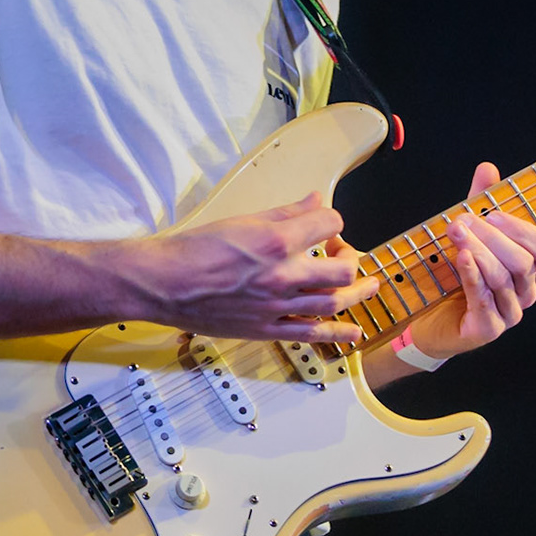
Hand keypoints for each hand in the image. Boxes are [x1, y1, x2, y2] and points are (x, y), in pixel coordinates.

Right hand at [133, 193, 379, 343]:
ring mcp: (276, 306)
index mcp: (276, 240)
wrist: (166, 283)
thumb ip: (285, 213)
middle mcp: (282, 275)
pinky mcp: (267, 329)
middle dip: (350, 259)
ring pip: (334, 303)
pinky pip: (311, 334)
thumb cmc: (195, 249)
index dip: (332, 220)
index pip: (328, 223)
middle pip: (341, 269)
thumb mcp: (243, 219)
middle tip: (344, 255)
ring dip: (357, 294)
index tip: (325, 224)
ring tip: (369, 287)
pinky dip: (337, 334)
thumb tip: (314, 200)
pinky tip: (353, 332)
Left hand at [403, 162, 535, 361]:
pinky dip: (473, 275)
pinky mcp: (487, 329)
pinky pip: (484, 299)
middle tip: (462, 221)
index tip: (494, 213)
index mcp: (527, 270)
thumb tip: (488, 168)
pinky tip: (462, 258)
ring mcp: (508, 313)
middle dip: (493, 237)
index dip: (523, 229)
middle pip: (523, 261)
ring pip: (503, 278)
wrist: (426, 321)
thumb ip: (480, 203)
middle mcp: (523, 292)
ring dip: (478, 251)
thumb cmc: (452, 277)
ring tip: (455, 233)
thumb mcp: (468, 235)